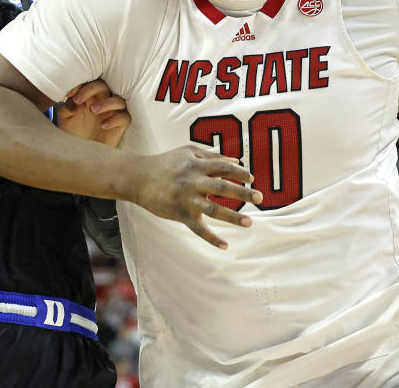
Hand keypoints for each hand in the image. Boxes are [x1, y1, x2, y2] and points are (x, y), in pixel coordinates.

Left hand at [57, 80, 130, 146]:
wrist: (80, 152)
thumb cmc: (74, 132)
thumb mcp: (65, 118)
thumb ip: (68, 106)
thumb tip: (75, 101)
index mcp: (89, 96)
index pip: (89, 82)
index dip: (80, 84)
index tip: (69, 93)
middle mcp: (103, 101)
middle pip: (104, 86)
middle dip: (90, 89)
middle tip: (77, 100)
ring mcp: (113, 113)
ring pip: (118, 100)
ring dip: (106, 103)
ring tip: (92, 110)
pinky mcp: (120, 126)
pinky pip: (124, 118)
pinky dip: (115, 119)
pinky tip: (103, 125)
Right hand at [132, 146, 261, 249]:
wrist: (139, 178)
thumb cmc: (166, 163)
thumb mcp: (187, 152)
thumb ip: (211, 156)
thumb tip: (237, 161)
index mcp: (197, 165)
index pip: (223, 168)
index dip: (239, 173)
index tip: (252, 178)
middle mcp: (193, 182)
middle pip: (222, 187)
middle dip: (242, 193)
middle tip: (259, 197)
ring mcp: (187, 199)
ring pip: (213, 209)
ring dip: (232, 217)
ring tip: (249, 222)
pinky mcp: (180, 214)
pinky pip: (198, 228)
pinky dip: (211, 238)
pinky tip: (225, 245)